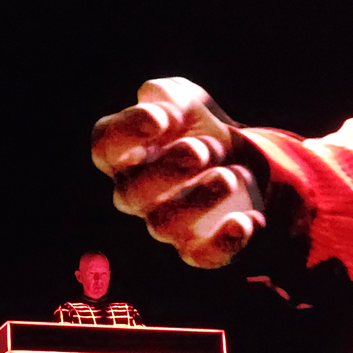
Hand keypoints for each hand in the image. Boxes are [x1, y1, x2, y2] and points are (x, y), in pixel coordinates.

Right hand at [91, 78, 265, 267]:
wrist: (245, 162)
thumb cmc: (201, 129)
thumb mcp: (188, 102)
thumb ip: (170, 96)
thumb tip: (155, 100)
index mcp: (126, 154)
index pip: (106, 146)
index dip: (127, 133)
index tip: (162, 119)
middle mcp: (136, 193)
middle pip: (130, 195)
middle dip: (166, 170)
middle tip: (201, 149)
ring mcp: (166, 223)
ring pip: (163, 225)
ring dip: (198, 199)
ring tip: (230, 175)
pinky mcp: (199, 247)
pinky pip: (201, 256)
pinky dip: (224, 242)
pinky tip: (246, 221)